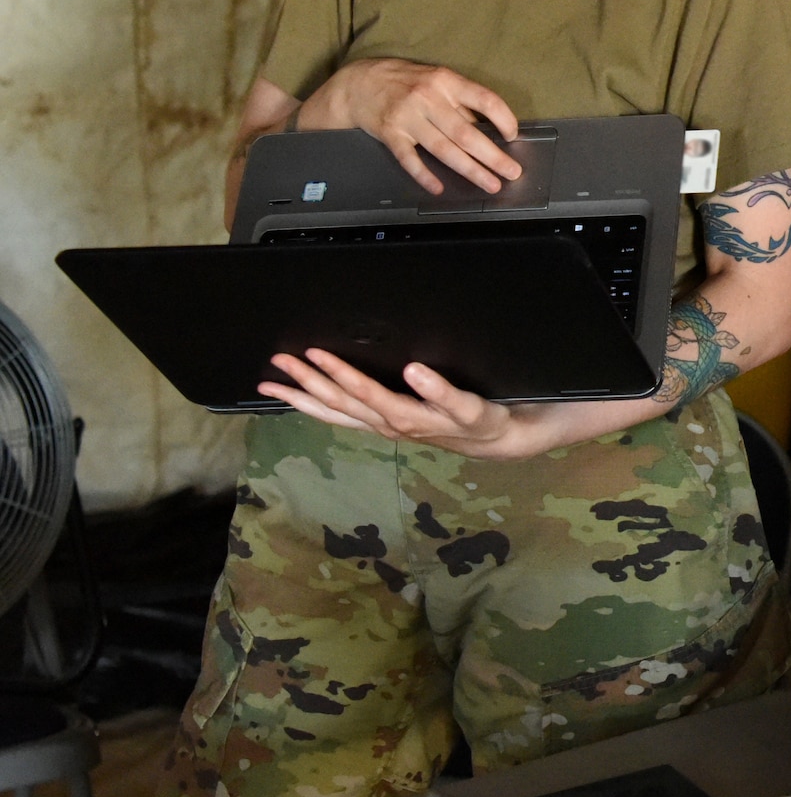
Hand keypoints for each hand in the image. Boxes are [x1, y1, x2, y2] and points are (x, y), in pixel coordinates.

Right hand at [260, 348, 534, 458]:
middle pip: (353, 405)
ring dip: (356, 382)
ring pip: (390, 406)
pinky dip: (432, 388)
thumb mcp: (415, 409)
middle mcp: (405, 426)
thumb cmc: (460, 417)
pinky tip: (414, 370)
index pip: (337, 409)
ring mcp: (437, 423)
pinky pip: (452, 402)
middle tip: (284, 359)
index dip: (301, 397)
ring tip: (329, 358)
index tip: (269, 380)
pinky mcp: (473, 416)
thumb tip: (345, 369)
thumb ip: (382, 395)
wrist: (513, 438)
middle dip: (314, 383)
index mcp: (389, 421)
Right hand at [304, 58, 521, 194]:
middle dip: (493, 156)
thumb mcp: (436, 80)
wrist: (358, 83)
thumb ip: (460, 102)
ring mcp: (408, 117)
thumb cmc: (404, 81)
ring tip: (490, 183)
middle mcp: (428, 98)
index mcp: (446, 81)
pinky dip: (424, 175)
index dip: (503, 118)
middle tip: (512, 172)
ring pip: (444, 149)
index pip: (484, 99)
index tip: (513, 136)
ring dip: (470, 170)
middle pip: (466, 133)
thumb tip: (490, 127)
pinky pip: (410, 159)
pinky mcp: (390, 134)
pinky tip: (439, 188)